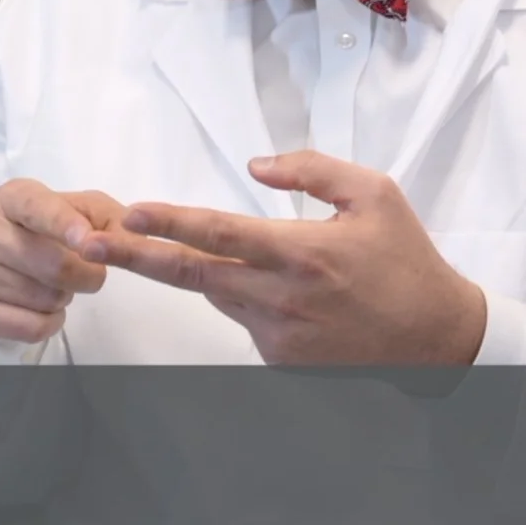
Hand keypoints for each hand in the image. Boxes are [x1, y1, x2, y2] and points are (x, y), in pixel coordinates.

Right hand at [0, 180, 125, 343]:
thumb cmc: (37, 231)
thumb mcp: (70, 209)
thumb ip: (107, 217)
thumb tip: (134, 236)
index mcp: (12, 199)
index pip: (40, 209)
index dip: (67, 226)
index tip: (88, 242)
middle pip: (56, 265)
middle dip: (87, 276)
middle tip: (84, 272)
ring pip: (48, 299)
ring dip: (64, 297)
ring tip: (48, 282)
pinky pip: (34, 327)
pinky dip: (50, 321)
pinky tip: (37, 305)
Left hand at [84, 150, 486, 364]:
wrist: (435, 337)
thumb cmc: (406, 259)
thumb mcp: (374, 194)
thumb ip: (312, 170)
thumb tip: (256, 165)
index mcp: (301, 252)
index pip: (219, 234)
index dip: (169, 223)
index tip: (129, 213)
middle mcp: (281, 297)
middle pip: (191, 274)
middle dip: (135, 258)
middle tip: (90, 245)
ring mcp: (278, 334)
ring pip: (216, 293)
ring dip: (201, 270)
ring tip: (225, 252)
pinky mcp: (280, 360)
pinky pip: (243, 318)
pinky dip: (245, 296)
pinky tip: (288, 292)